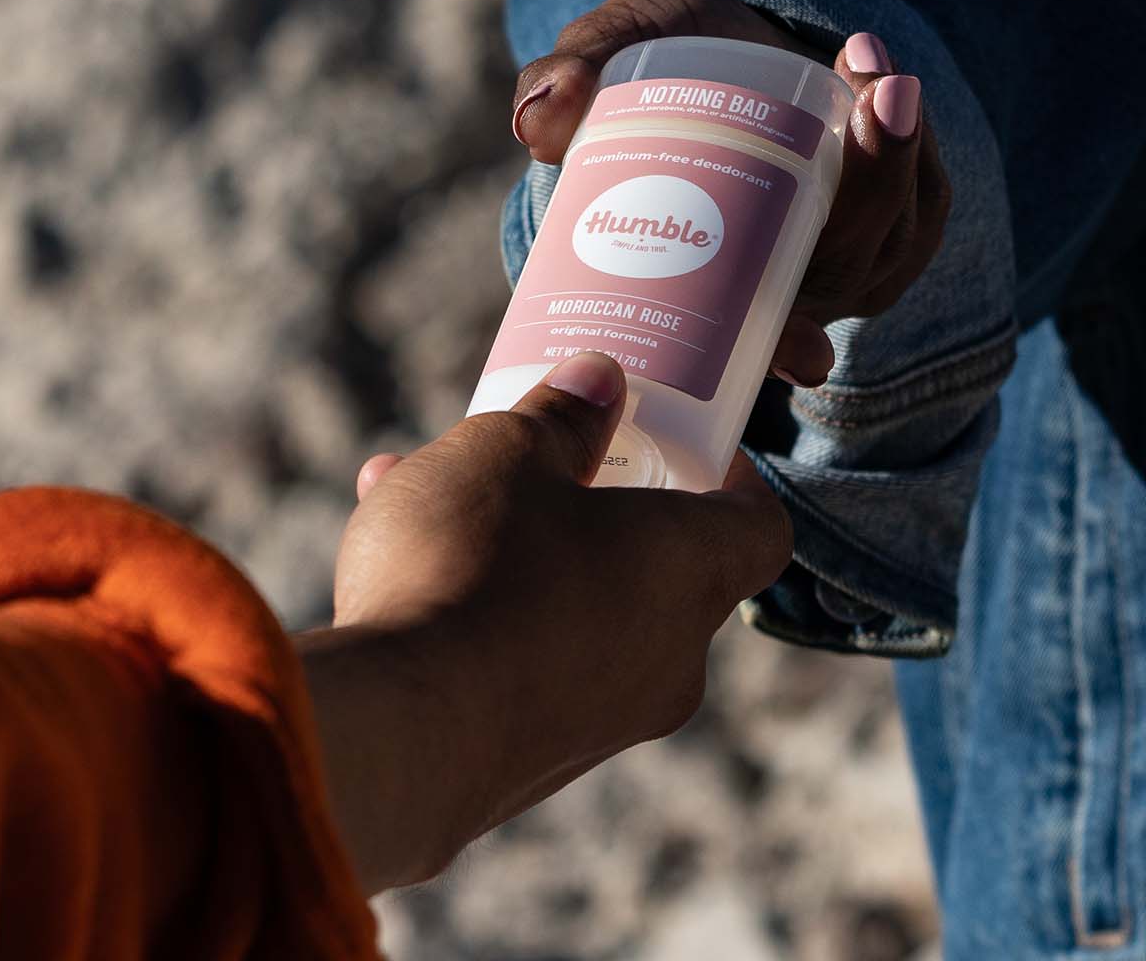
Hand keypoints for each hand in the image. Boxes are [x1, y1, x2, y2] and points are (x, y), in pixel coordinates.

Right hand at [296, 353, 789, 890]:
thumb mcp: (509, 453)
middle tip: (541, 465)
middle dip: (593, 509)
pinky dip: (477, 614)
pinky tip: (387, 569)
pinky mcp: (530, 766)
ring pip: (572, 613)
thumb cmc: (473, 568)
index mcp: (688, 571)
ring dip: (514, 552)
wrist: (397, 737)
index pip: (759, 530)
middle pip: (658, 572)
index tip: (693, 451)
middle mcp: (668, 660)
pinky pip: (520, 667)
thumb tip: (599, 379)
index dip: (735, 484)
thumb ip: (561, 416)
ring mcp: (603, 724)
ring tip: (420, 493)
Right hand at [509, 0, 948, 386]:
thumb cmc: (642, 62)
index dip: (779, 349)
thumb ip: (567, 75)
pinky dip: (912, 133)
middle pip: (845, 264)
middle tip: (868, 97)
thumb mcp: (602, 54)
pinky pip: (920, 193)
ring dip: (899, 147)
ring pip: (893, 230)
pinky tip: (874, 68)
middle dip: (874, 183)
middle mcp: (781, 286)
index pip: (743, 342)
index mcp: (702, 286)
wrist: (705, 34)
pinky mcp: (892, 214)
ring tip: (869, 66)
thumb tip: (541, 120)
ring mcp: (845, 256)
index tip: (809, 358)